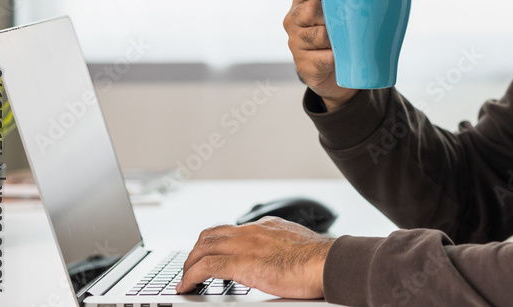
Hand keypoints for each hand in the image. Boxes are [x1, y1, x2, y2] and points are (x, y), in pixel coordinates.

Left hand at [175, 217, 334, 298]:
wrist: (328, 262)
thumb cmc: (320, 259)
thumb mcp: (297, 245)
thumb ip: (282, 248)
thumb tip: (281, 260)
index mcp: (267, 226)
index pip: (232, 230)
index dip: (215, 243)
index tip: (210, 255)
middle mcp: (253, 231)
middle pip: (212, 234)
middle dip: (196, 251)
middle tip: (190, 267)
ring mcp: (246, 245)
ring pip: (204, 247)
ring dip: (189, 264)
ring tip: (185, 278)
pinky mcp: (243, 263)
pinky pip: (207, 267)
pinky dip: (192, 276)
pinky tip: (187, 286)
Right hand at [284, 0, 358, 110]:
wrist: (333, 69)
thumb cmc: (336, 30)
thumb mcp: (339, 8)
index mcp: (301, 1)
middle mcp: (293, 20)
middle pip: (310, 10)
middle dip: (332, 15)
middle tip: (351, 20)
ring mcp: (295, 42)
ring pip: (317, 35)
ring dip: (336, 38)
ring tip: (350, 39)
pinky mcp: (303, 64)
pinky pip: (322, 59)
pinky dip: (335, 58)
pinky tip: (343, 56)